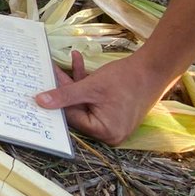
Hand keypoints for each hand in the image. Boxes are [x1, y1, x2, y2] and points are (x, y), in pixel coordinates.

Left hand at [35, 50, 171, 144]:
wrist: (155, 67)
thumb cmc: (126, 79)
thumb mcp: (91, 86)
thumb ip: (65, 95)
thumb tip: (40, 102)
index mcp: (104, 132)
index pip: (72, 118)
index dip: (56, 101)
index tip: (42, 87)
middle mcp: (109, 132)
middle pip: (78, 110)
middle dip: (65, 89)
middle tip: (51, 73)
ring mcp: (113, 122)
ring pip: (85, 102)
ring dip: (75, 82)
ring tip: (66, 63)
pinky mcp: (116, 110)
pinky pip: (95, 99)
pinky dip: (87, 83)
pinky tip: (78, 63)